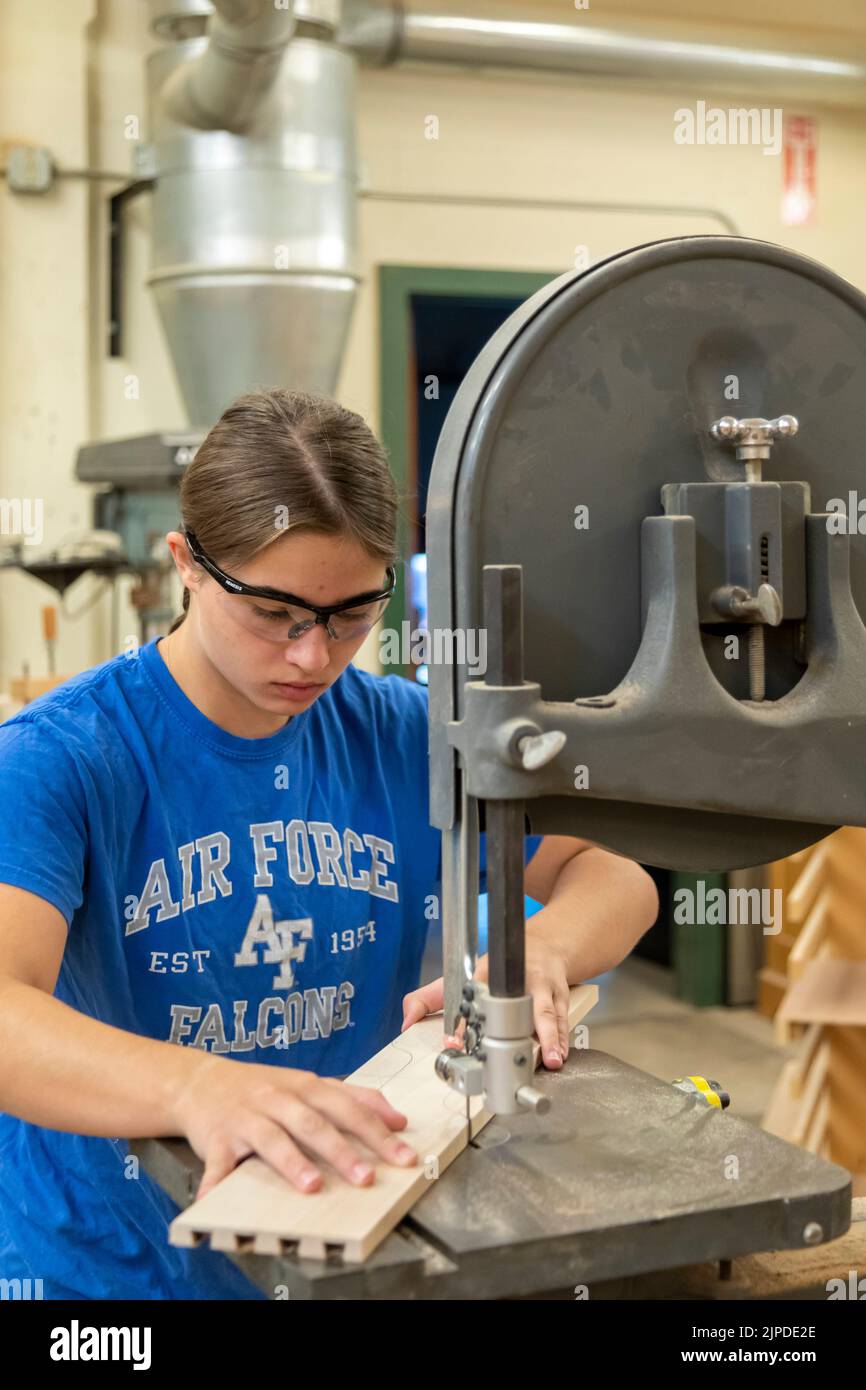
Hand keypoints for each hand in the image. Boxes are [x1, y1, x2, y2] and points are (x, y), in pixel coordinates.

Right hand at [172, 1055, 417, 1199]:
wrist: (202, 1081)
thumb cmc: (264, 1088)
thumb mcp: (310, 1084)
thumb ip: (355, 1098)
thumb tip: (399, 1119)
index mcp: (305, 1088)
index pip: (348, 1109)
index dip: (378, 1132)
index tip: (404, 1157)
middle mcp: (279, 1100)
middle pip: (314, 1124)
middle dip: (342, 1151)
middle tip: (367, 1177)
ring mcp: (247, 1118)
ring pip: (272, 1139)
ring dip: (292, 1163)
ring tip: (313, 1185)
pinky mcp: (217, 1140)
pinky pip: (217, 1163)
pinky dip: (216, 1183)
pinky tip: (216, 1201)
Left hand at [402, 932, 571, 1069]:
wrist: (542, 946)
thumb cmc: (498, 969)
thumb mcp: (460, 977)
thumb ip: (428, 998)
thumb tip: (406, 1022)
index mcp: (488, 972)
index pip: (474, 991)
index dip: (465, 1016)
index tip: (455, 1039)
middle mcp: (519, 979)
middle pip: (518, 1000)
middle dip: (517, 1023)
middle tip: (515, 1047)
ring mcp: (544, 987)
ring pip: (549, 1011)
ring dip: (551, 1037)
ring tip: (551, 1059)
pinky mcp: (561, 997)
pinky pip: (563, 1019)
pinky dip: (562, 1039)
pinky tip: (559, 1055)